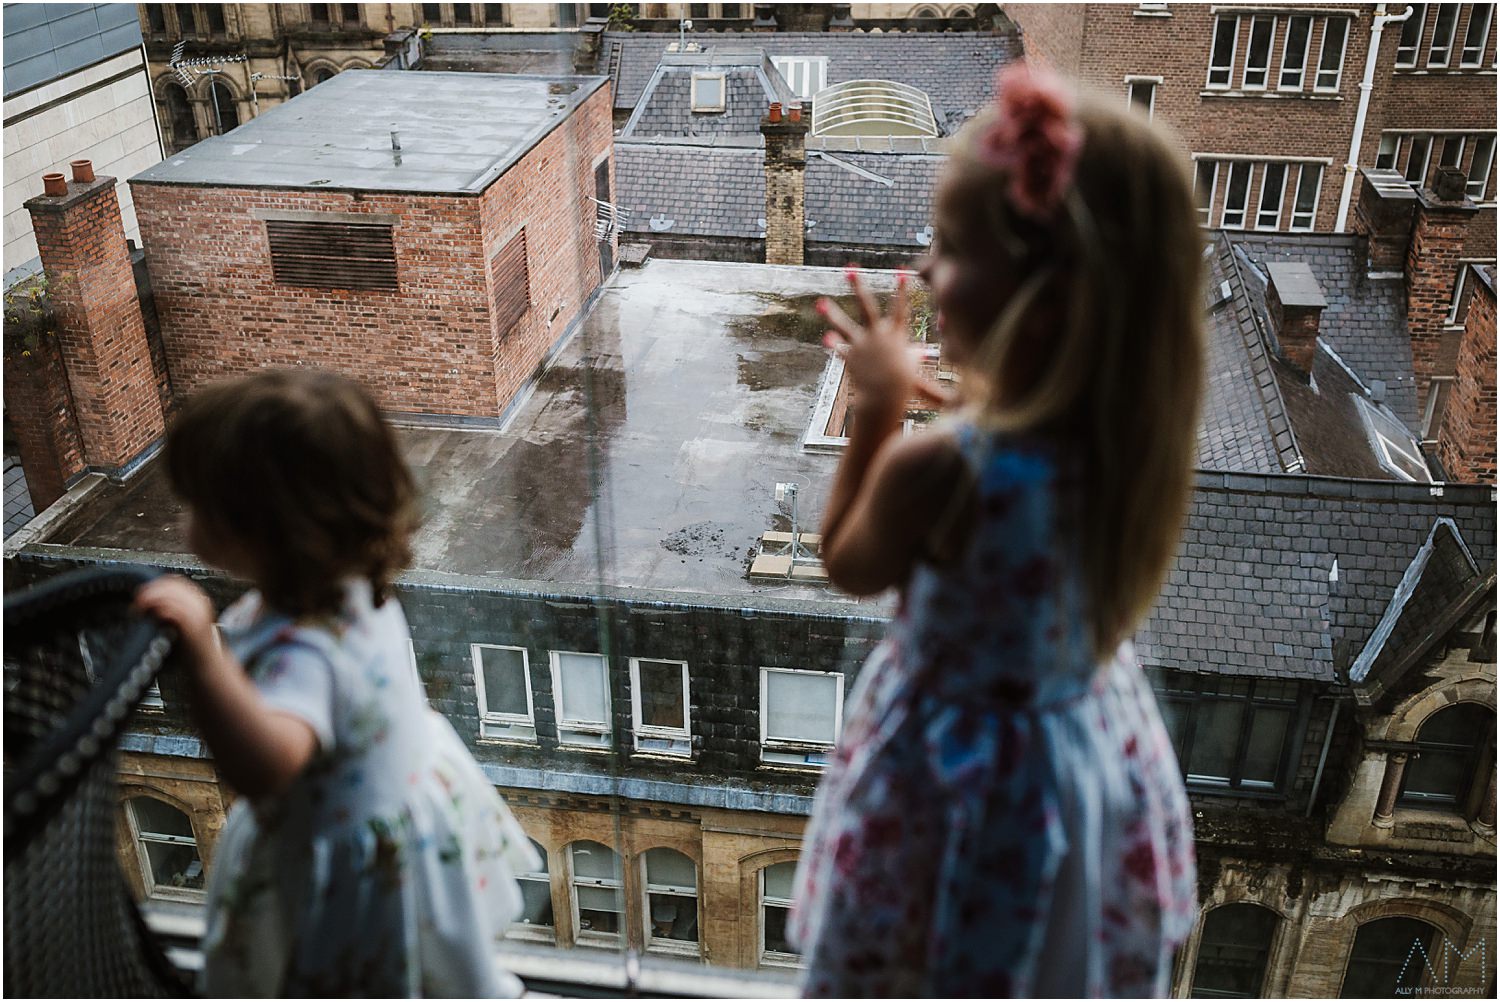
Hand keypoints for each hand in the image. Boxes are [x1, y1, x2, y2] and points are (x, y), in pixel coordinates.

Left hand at [135, 575, 217, 657]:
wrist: (206, 666)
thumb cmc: (192, 647)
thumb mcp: (183, 622)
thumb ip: (171, 609)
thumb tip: (150, 601)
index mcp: (198, 600)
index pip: (176, 581)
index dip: (156, 583)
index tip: (141, 591)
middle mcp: (200, 604)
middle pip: (173, 585)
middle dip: (150, 590)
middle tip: (136, 599)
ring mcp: (198, 615)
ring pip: (172, 595)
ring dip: (151, 599)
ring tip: (138, 608)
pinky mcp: (193, 627)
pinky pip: (175, 611)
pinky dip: (160, 610)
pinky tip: (150, 615)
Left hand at [820, 270, 942, 417]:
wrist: (886, 395)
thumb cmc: (903, 383)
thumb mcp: (911, 367)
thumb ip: (914, 357)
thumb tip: (921, 353)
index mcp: (895, 335)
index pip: (900, 309)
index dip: (902, 290)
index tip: (902, 272)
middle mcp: (877, 336)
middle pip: (866, 306)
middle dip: (858, 287)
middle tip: (850, 269)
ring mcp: (862, 345)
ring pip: (845, 325)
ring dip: (832, 314)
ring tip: (820, 303)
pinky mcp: (851, 357)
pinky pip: (841, 349)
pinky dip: (835, 345)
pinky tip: (826, 339)